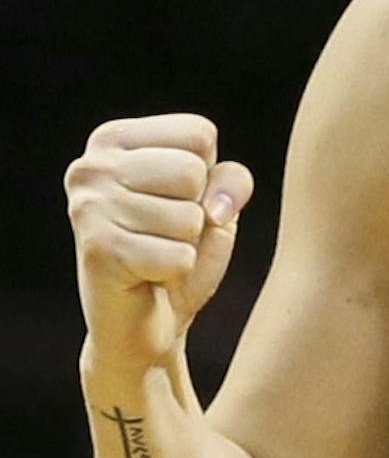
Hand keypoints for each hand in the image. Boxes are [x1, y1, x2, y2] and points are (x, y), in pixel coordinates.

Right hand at [66, 114, 253, 375]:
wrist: (145, 324)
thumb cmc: (179, 251)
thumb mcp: (216, 204)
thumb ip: (231, 180)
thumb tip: (214, 207)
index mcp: (114, 139)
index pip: (199, 133)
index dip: (207, 176)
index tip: (176, 201)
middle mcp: (91, 165)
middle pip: (193, 170)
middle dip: (196, 211)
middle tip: (165, 234)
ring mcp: (89, 206)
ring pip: (188, 217)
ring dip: (185, 245)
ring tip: (154, 254)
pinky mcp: (99, 250)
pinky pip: (180, 257)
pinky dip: (177, 273)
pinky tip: (147, 277)